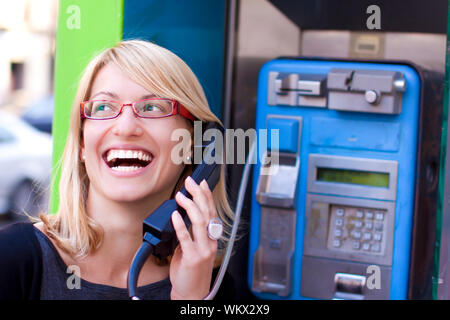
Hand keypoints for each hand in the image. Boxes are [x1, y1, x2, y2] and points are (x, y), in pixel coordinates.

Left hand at [169, 176, 217, 299]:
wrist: (191, 293)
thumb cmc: (191, 272)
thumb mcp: (193, 249)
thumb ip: (190, 234)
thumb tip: (181, 217)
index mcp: (212, 239)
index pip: (211, 212)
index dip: (207, 196)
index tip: (201, 183)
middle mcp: (210, 242)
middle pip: (207, 212)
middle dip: (198, 194)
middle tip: (189, 182)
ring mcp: (203, 250)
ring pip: (199, 221)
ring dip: (189, 205)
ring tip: (180, 195)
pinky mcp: (192, 257)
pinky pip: (186, 238)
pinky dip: (180, 225)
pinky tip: (175, 216)